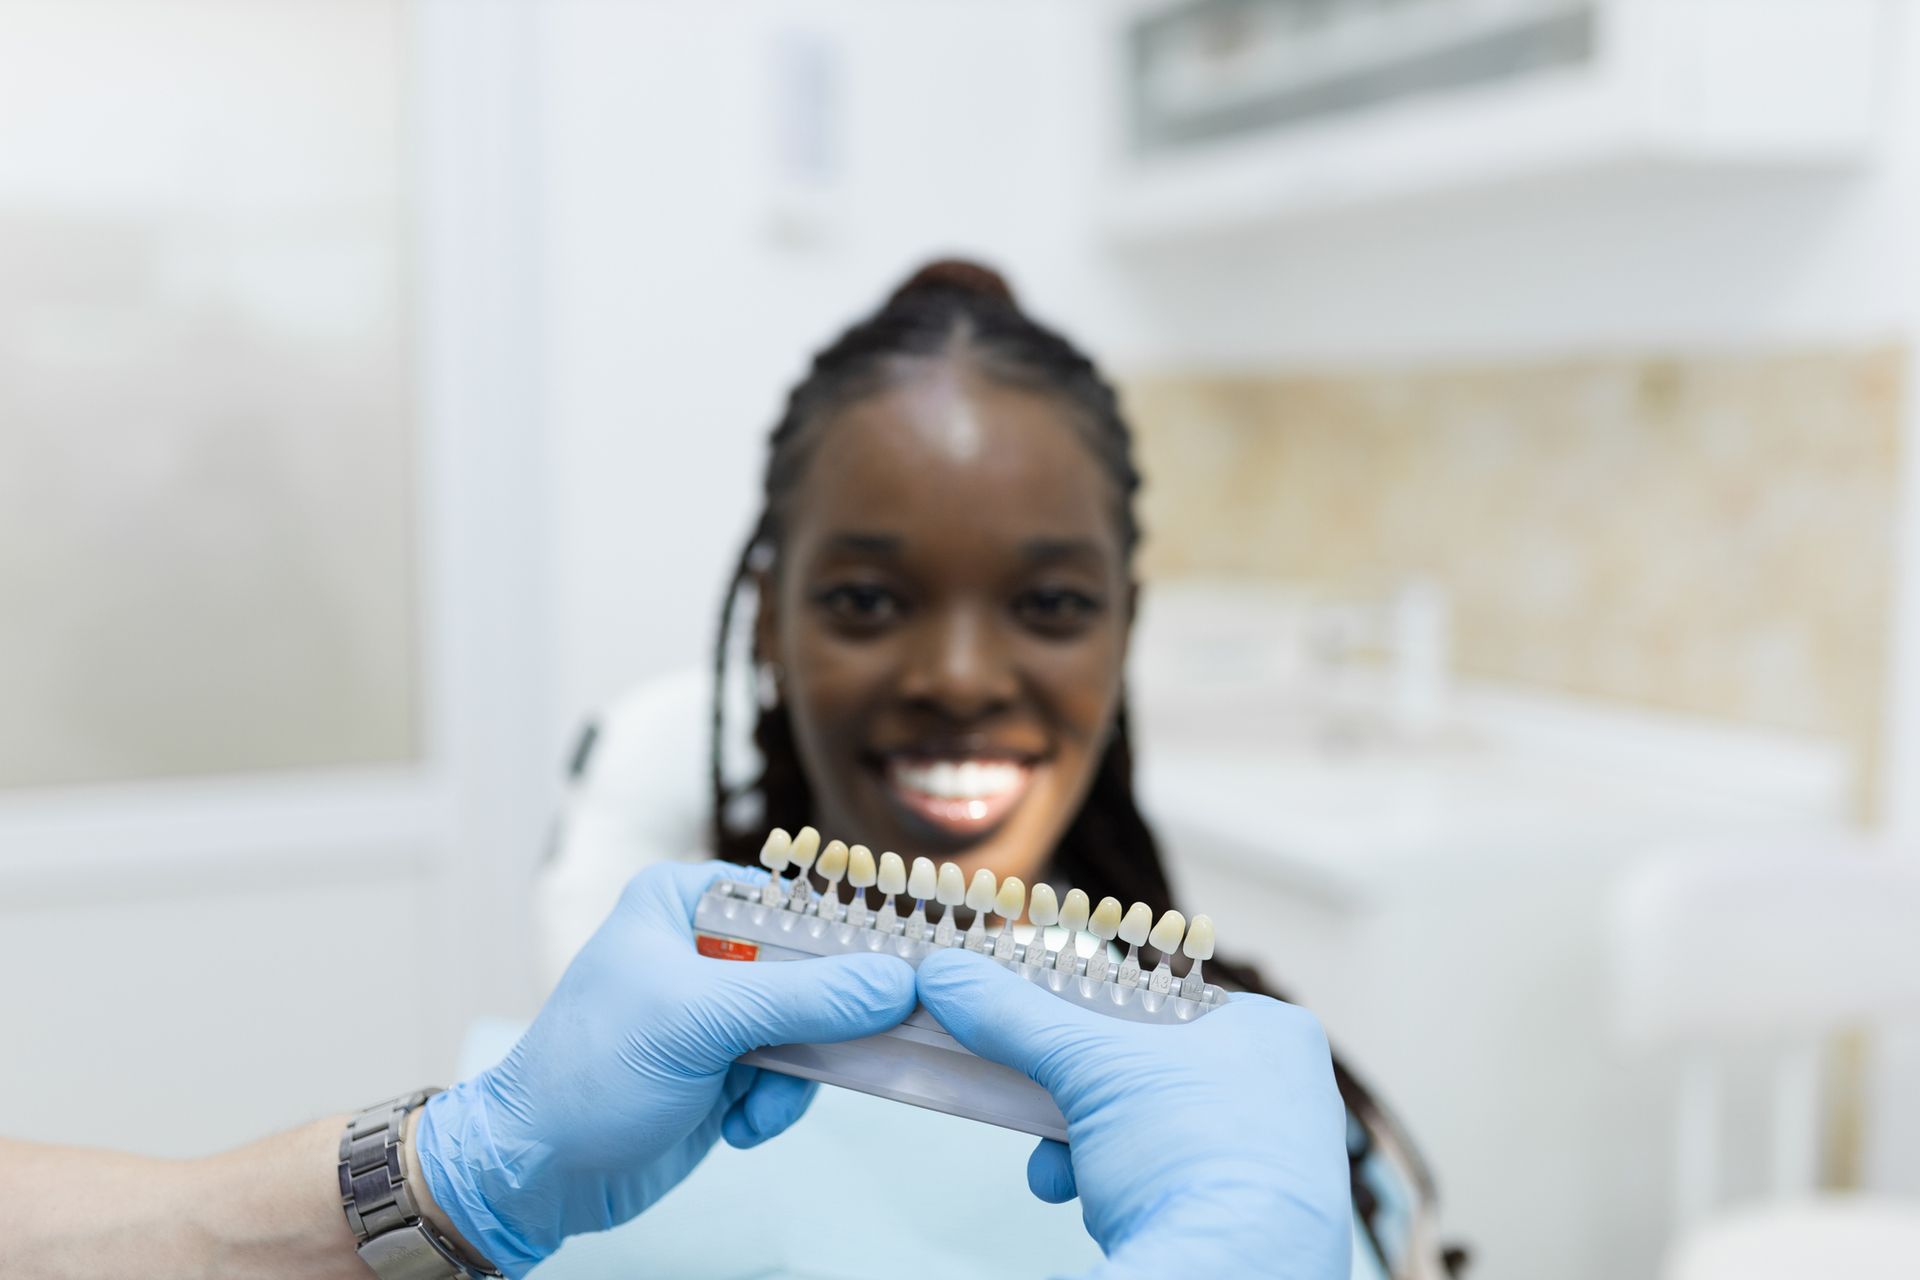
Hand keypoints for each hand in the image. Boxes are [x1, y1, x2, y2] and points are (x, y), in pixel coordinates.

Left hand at [416, 862, 916, 1276]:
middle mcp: (705, 945)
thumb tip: (896, 982)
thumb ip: (803, 998)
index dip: (848, 932)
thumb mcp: (700, 1022)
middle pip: (815, 964)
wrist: (538, 1174)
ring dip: (797, 1076)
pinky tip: (737, 1125)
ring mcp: (719, 1009)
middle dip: (826, 1020)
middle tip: (854, 1045)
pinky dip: (776, 1105)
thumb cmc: (591, 1074)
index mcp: (685, 900)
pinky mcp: (727, 1065)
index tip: (898, 965)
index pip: (794, 897)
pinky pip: (794, 1072)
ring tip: (754, 1106)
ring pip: (814, 1025)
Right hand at [916, 949, 1351, 1279]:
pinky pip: (1169, 1190)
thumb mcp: (1087, 1065)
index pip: (1166, 1002)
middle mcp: (1288, 1095)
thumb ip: (1016, 1015)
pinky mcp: (1252, 1223)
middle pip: (1148, 1074)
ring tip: (1065, 1173)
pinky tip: (1105, 1213)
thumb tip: (955, 977)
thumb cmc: (1198, 1161)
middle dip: (1080, 1102)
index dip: (1098, 1016)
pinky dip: (1124, 1196)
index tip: (1046, 1026)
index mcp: (1274, 1034)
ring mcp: (1274, 1165)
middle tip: (1042, 1106)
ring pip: (1152, 1137)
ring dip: (1091, 1153)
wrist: (1231, 1277)